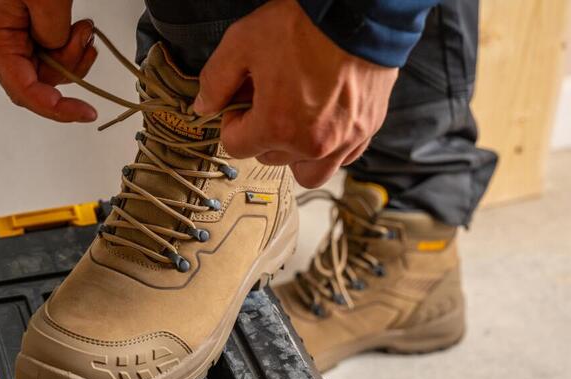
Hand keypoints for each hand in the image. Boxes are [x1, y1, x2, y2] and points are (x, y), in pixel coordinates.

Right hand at [0, 0, 97, 121]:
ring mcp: (14, 33)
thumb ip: (53, 32)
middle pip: (41, 81)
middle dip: (70, 66)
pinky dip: (72, 44)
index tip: (87, 113)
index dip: (57, 109)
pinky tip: (79, 28)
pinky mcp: (27, 24)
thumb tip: (58, 52)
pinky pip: (52, 49)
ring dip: (74, 53)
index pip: (24, 91)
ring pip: (51, 67)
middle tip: (84, 37)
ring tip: (83, 27)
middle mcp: (1, 40)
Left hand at [193, 0, 397, 187]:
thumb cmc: (305, 25)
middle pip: (269, 158)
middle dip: (263, 134)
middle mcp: (312, 144)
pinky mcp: (367, 130)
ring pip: (309, 172)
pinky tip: (323, 120)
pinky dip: (329, 148)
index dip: (233, 122)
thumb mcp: (243, 42)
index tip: (242, 101)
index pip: (236, 146)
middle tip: (268, 101)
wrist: (360, 12)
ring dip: (295, 154)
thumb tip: (203, 106)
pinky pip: (343, 158)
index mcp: (278, 127)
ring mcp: (344, 140)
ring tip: (295, 121)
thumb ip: (216, 80)